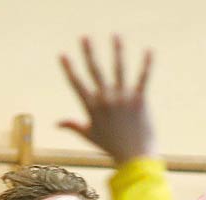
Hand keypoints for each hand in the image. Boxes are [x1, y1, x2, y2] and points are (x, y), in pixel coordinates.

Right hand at [57, 37, 154, 164]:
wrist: (135, 158)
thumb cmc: (111, 147)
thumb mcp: (89, 135)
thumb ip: (73, 125)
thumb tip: (56, 123)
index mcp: (92, 107)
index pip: (77, 84)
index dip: (69, 69)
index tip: (62, 54)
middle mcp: (106, 99)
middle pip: (95, 71)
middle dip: (89, 52)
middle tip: (84, 37)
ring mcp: (123, 98)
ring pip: (119, 69)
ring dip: (117, 51)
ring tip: (116, 35)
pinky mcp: (140, 100)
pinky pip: (143, 78)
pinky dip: (147, 64)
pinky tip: (149, 50)